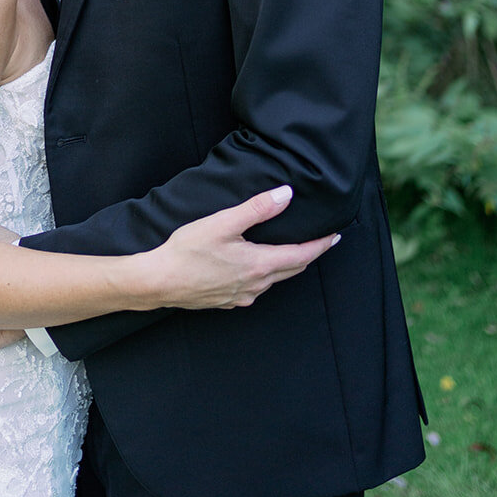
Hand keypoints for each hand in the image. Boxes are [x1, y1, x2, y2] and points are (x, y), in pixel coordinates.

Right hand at [153, 186, 340, 309]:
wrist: (160, 281)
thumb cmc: (188, 251)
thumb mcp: (223, 222)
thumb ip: (257, 208)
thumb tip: (286, 195)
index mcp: (259, 264)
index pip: (302, 255)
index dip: (321, 245)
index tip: (336, 236)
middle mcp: (256, 285)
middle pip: (292, 269)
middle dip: (309, 255)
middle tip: (322, 242)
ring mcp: (242, 296)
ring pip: (275, 280)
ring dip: (287, 265)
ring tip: (293, 251)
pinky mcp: (229, 301)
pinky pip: (257, 289)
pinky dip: (267, 276)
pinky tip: (258, 269)